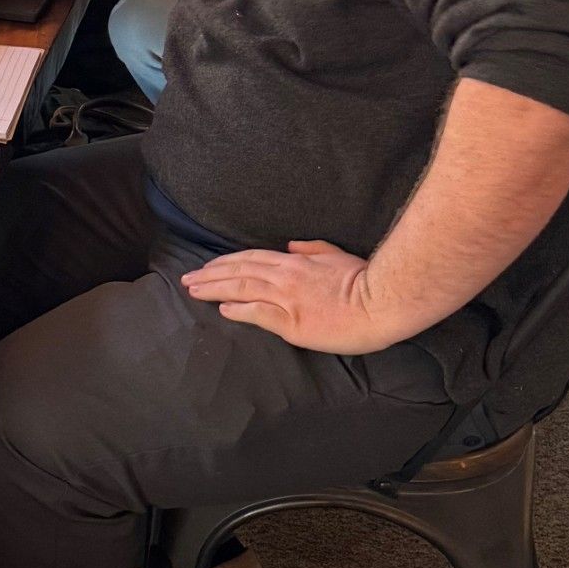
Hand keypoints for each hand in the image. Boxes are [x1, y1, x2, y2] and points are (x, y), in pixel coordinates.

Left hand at [179, 239, 393, 354]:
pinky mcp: (292, 322)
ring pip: (241, 288)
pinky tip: (222, 310)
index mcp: (295, 262)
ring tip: (193, 290)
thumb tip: (291, 245)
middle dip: (210, 274)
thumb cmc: (365, 280)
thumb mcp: (337, 254)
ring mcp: (287, 299)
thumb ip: (312, 249)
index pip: (251, 258)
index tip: (208, 266)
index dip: (226, 262)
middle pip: (238, 271)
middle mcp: (285, 276)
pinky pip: (257, 313)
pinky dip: (237, 310)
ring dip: (214, 289)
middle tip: (187, 279)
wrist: (382, 302)